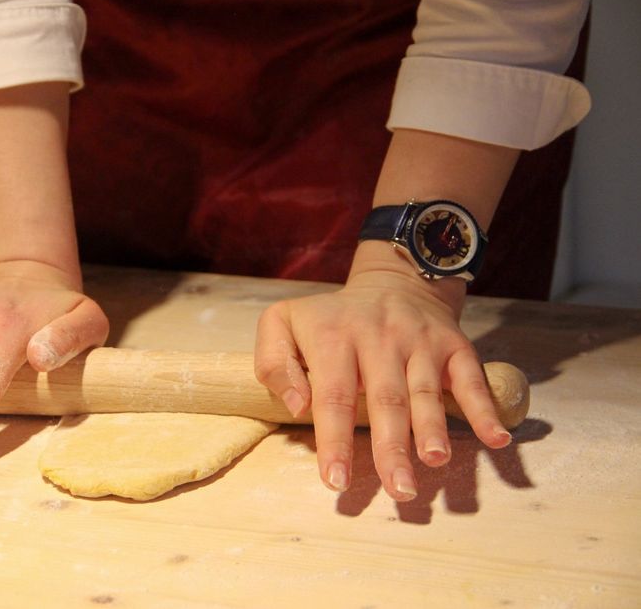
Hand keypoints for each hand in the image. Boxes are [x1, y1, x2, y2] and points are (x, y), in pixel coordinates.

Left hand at [254, 250, 511, 501]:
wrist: (392, 281)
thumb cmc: (329, 318)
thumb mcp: (282, 323)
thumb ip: (274, 362)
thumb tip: (297, 406)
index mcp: (334, 336)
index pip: (333, 395)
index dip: (335, 441)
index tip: (336, 482)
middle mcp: (379, 337)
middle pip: (385, 399)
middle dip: (391, 447)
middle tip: (397, 489)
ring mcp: (420, 341)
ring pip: (426, 391)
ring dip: (432, 429)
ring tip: (434, 462)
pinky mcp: (453, 345)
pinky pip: (471, 378)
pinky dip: (484, 409)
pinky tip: (496, 438)